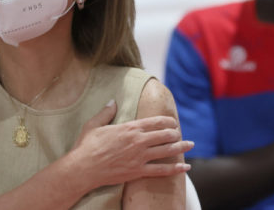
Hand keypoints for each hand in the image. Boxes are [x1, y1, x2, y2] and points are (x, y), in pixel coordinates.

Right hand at [64, 100, 192, 190]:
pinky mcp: (138, 172)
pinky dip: (175, 169)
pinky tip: (185, 167)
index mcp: (129, 128)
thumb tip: (112, 101)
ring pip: (166, 151)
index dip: (167, 121)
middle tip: (180, 133)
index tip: (173, 122)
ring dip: (180, 147)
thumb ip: (106, 112)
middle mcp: (138, 141)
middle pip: (164, 135)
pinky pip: (161, 170)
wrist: (83, 168)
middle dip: (175, 133)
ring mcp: (140, 157)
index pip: (155, 122)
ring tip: (190, 145)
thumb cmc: (87, 146)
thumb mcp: (94, 124)